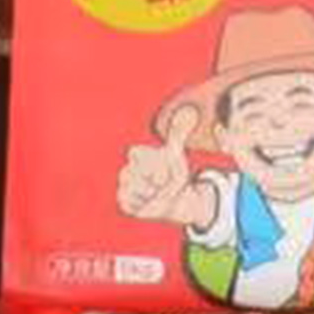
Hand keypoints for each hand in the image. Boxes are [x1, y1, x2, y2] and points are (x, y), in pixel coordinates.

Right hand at [114, 106, 218, 227]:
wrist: (175, 200)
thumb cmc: (172, 175)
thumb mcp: (176, 154)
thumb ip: (178, 133)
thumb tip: (189, 111)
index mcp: (136, 155)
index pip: (136, 152)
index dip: (154, 160)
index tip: (163, 164)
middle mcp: (126, 170)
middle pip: (140, 170)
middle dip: (160, 177)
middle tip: (165, 180)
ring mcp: (124, 186)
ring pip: (140, 186)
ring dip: (155, 191)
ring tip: (159, 191)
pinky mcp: (125, 203)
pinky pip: (135, 201)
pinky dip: (148, 202)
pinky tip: (152, 200)